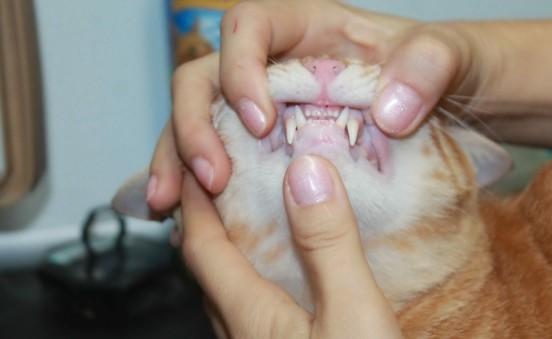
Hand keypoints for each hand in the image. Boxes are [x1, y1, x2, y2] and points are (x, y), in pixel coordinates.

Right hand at [147, 0, 479, 211]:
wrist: (469, 104)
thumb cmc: (456, 68)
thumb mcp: (455, 57)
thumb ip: (430, 66)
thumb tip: (387, 111)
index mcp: (314, 29)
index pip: (250, 26)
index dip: (238, 67)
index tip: (259, 119)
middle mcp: (284, 67)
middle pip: (207, 78)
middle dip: (192, 124)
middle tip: (209, 177)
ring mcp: (277, 111)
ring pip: (205, 123)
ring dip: (178, 160)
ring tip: (168, 205)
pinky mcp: (280, 152)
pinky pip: (229, 160)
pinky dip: (203, 186)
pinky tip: (190, 219)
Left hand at [181, 155, 401, 337]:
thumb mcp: (353, 313)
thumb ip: (328, 245)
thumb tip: (305, 172)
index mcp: (250, 315)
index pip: (202, 246)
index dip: (195, 200)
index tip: (197, 159)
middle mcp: (243, 335)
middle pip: (211, 270)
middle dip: (212, 223)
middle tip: (227, 185)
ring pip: (233, 294)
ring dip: (236, 255)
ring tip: (259, 224)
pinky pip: (258, 314)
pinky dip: (263, 282)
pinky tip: (294, 282)